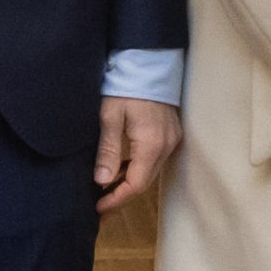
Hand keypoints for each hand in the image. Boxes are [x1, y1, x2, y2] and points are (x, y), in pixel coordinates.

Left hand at [95, 97, 181, 213]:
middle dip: (122, 195)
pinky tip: (122, 170)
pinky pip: (155, 159)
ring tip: (106, 192)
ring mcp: (172, 139)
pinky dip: (138, 168)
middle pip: (145, 181)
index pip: (136, 184)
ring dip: (130, 182)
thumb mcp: (110, 117)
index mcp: (151, 144)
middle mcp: (167, 146)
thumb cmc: (125, 86)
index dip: (117, 199)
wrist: (148, 61)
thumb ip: (108, 150)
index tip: (99, 209)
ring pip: (150, 171)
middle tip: (100, 205)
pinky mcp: (171, 133)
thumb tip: (102, 181)